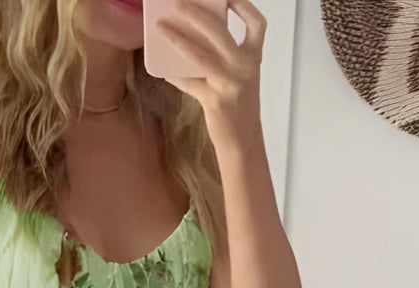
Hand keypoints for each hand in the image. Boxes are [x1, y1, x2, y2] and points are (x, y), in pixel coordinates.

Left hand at [155, 0, 265, 133]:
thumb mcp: (240, 76)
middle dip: (197, 14)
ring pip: (200, 55)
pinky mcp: (215, 100)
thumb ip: (227, 55)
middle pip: (220, 32)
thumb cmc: (238, 106)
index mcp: (254, 57)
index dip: (243, 5)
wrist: (242, 142)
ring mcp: (230, 83)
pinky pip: (189, 82)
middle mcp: (246, 67)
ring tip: (161, 28)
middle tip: (178, 3)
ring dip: (177, 39)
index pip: (257, 24)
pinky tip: (163, 70)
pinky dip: (175, 75)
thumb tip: (196, 32)